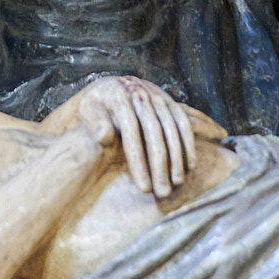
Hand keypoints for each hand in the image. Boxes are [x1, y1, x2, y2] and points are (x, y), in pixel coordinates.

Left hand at [72, 77, 195, 198]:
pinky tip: (189, 165)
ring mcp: (158, 97)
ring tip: (177, 182)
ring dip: (177, 157)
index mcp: (119, 97)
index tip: (143, 187)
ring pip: (172, 128)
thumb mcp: (88, 111)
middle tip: (163, 192)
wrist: (111, 86)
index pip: (131, 131)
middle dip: (160, 164)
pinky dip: (188, 143)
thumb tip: (104, 138)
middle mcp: (141, 95)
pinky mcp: (170, 101)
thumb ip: (96, 124)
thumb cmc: (97, 107)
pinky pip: (183, 123)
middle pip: (153, 132)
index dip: (138, 161)